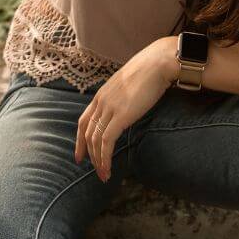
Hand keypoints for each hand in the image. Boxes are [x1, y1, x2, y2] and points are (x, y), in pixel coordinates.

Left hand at [74, 36, 178, 181]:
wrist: (158, 63)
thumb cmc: (149, 71)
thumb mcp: (128, 85)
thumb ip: (123, 97)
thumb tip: (127, 106)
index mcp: (102, 94)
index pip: (84, 120)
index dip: (80, 139)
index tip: (80, 155)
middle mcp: (101, 101)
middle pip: (87, 133)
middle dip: (89, 155)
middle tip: (96, 171)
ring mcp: (109, 108)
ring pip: (95, 140)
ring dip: (98, 161)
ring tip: (104, 175)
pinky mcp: (120, 116)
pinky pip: (107, 142)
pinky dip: (105, 158)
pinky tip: (108, 168)